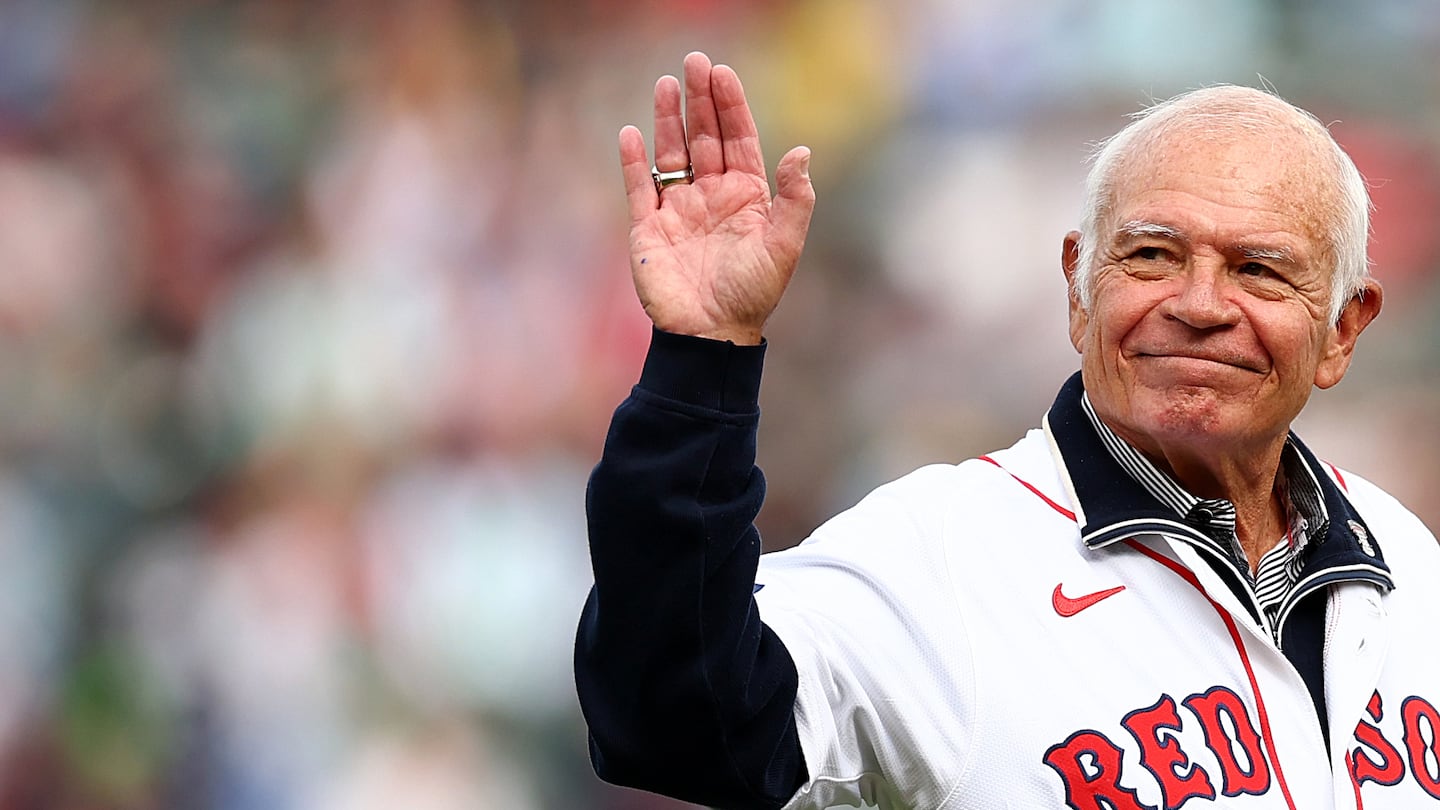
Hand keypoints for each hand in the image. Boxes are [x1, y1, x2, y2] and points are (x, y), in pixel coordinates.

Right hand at [619, 52, 815, 344]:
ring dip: (669, 119)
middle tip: (693, 62)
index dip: (731, 106)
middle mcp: (712, 196)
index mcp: (746, 196)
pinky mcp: (649, 228)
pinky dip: (634, 161)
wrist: (711, 333)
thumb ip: (794, 199)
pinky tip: (632, 132)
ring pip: (672, 154)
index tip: (722, 73)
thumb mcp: (784, 246)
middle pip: (704, 137)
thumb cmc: (752, 293)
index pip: (738, 140)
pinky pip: (639, 187)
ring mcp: (679, 210)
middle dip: (699, 100)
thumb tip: (800, 151)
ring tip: (665, 84)